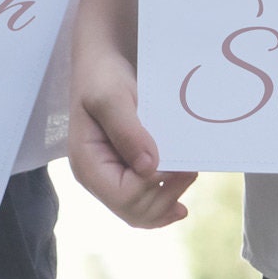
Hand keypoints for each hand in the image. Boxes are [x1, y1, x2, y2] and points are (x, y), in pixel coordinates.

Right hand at [68, 49, 196, 228]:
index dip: (153, 185)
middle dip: (165, 196)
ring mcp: (111, 178)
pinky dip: (165, 201)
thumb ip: (127, 130)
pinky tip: (180, 200)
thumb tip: (149, 168)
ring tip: (189, 174)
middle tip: (190, 169)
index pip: (123, 195)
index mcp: (87, 164)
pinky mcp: (126, 173)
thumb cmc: (103, 77)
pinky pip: (145, 201)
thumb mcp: (112, 97)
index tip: (176, 163)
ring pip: (142, 213)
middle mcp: (97, 178)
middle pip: (134, 211)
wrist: (103, 65)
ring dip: (168, 200)